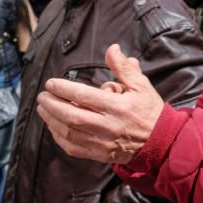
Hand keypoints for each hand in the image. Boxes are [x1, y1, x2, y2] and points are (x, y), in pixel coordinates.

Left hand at [37, 44, 164, 164]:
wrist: (159, 141)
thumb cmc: (149, 111)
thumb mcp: (141, 85)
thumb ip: (123, 68)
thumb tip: (112, 49)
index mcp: (118, 106)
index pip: (84, 96)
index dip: (64, 89)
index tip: (51, 83)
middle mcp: (108, 125)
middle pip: (71, 115)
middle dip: (52, 104)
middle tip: (43, 96)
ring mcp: (102, 142)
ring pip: (69, 132)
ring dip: (51, 120)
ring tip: (43, 109)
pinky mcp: (99, 154)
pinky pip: (73, 148)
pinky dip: (59, 138)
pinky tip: (53, 127)